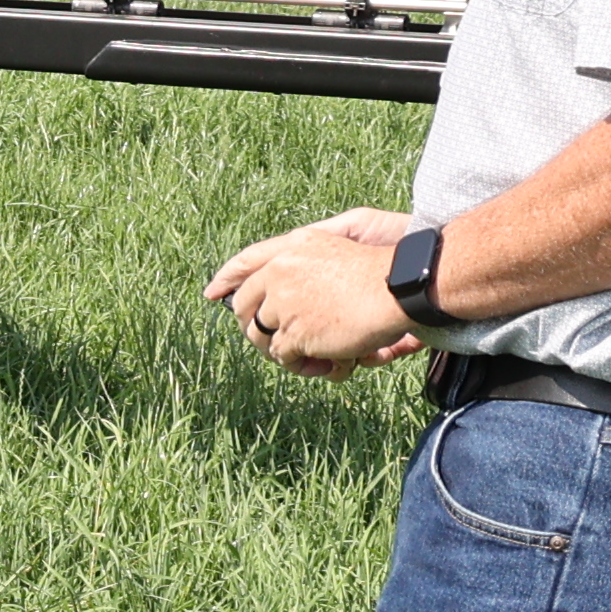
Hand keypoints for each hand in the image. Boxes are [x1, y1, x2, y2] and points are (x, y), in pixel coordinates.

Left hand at [207, 207, 426, 378]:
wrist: (398, 287)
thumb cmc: (380, 270)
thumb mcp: (338, 245)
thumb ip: (306, 262)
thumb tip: (283, 284)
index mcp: (292, 247)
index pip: (245, 262)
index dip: (226, 279)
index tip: (211, 294)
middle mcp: (280, 272)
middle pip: (245, 307)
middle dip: (256, 328)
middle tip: (279, 343)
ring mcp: (284, 303)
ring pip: (261, 336)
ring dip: (282, 352)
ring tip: (310, 360)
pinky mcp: (294, 332)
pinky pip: (282, 357)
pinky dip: (300, 366)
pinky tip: (325, 366)